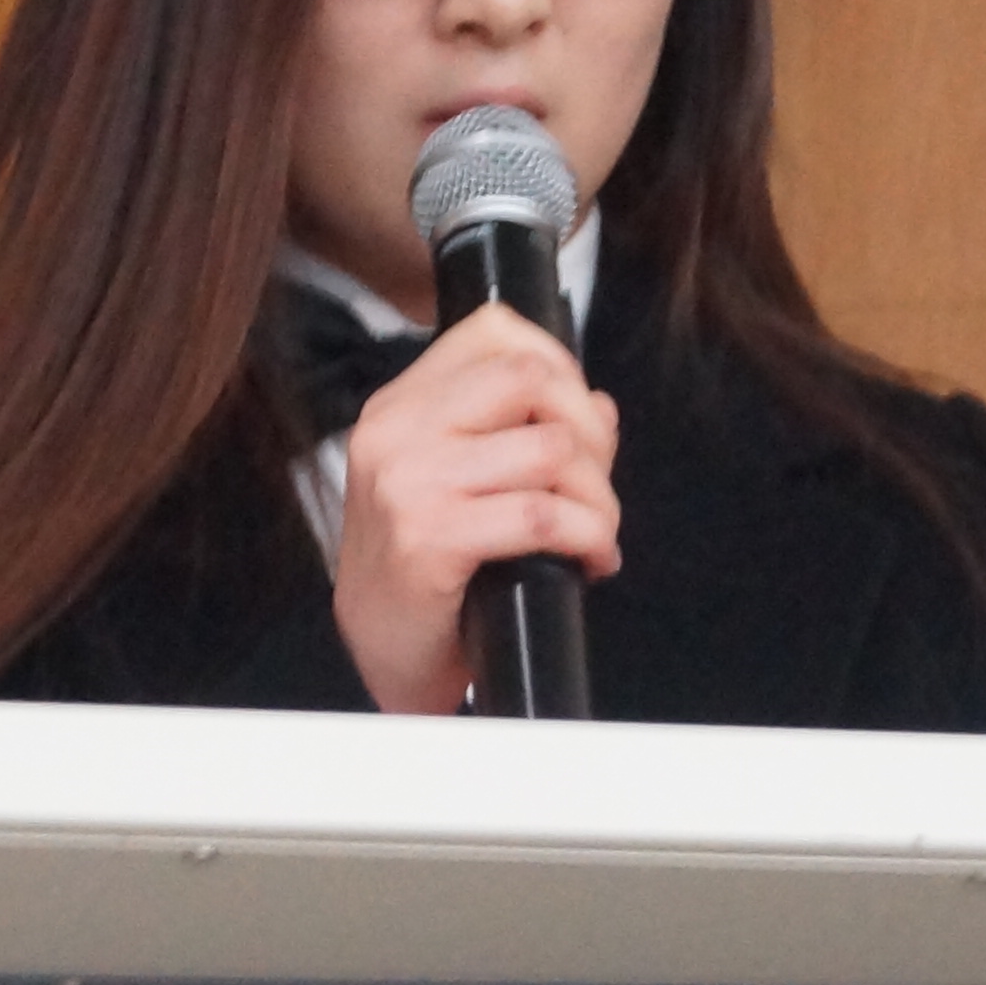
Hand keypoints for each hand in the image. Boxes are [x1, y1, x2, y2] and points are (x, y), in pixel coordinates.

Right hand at [330, 304, 620, 715]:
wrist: (386, 653)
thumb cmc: (425, 571)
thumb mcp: (456, 483)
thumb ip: (515, 432)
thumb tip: (599, 406)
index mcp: (398, 406)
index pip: (495, 332)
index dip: (560, 367)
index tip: (576, 424)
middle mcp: (396, 431)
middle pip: (531, 376)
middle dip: (589, 430)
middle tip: (596, 483)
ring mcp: (409, 481)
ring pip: (551, 447)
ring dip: (599, 496)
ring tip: (596, 531)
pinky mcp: (430, 536)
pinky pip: (544, 515)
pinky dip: (589, 537)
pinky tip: (589, 561)